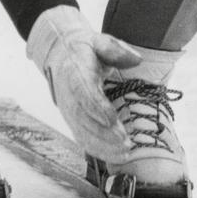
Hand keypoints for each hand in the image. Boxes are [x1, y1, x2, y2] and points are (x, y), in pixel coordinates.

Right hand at [27, 6, 140, 159]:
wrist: (59, 54)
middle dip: (104, 134)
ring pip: (82, 133)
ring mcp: (68, 110)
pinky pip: (83, 139)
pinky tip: (117, 156)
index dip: (96, 108)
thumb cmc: (84, 49)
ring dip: (103, 146)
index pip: (84, 93)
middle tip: (126, 142)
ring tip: (126, 152)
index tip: (112, 120)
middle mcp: (68, 94)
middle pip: (84, 119)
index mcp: (75, 71)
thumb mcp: (99, 41)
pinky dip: (98, 150)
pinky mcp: (72, 120)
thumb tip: (137, 59)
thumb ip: (116, 49)